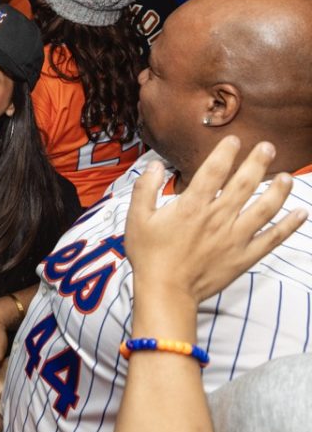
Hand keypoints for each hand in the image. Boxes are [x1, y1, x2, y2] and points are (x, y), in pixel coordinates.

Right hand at [126, 137, 307, 302]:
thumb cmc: (150, 255)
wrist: (166, 292)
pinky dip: (288, 226)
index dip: (226, 153)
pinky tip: (300, 213)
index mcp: (191, 207)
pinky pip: (272, 238)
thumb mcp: (136, 218)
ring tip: (287, 176)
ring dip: (278, 191)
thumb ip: (145, 188)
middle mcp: (217, 218)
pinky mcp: (244, 256)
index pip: (213, 172)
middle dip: (258, 163)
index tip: (235, 139)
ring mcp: (234, 238)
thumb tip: (154, 164)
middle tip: (269, 147)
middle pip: (244, 185)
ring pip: (264, 209)